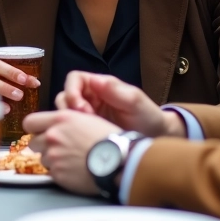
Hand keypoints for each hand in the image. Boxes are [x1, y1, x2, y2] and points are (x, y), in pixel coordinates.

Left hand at [24, 110, 120, 195]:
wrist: (118, 160)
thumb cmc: (108, 138)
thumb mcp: (86, 119)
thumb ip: (66, 122)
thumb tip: (56, 127)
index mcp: (60, 119)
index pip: (30, 122)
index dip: (34, 129)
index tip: (40, 132)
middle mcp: (52, 136)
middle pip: (33, 142)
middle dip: (43, 146)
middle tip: (58, 149)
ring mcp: (54, 156)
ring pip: (43, 159)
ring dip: (53, 160)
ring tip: (71, 161)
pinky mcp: (58, 174)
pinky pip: (52, 173)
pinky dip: (61, 173)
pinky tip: (75, 171)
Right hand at [55, 72, 184, 137]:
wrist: (155, 138)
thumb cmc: (147, 116)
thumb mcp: (134, 101)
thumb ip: (115, 90)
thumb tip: (94, 80)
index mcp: (99, 86)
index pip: (74, 79)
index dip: (72, 91)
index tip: (81, 108)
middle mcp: (90, 97)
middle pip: (64, 95)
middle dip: (68, 108)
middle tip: (82, 123)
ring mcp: (87, 114)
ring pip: (64, 112)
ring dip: (69, 121)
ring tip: (84, 133)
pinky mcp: (86, 130)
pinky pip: (71, 128)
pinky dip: (72, 132)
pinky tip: (84, 141)